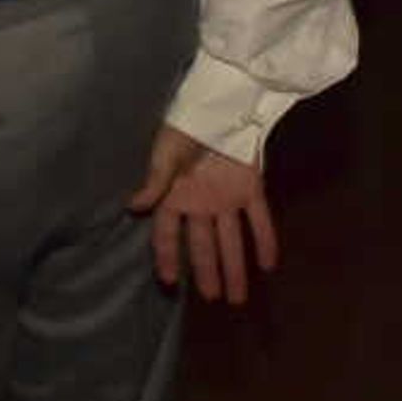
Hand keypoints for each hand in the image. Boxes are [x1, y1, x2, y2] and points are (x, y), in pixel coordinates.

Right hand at [129, 126, 277, 304]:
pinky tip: (269, 265)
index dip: (168, 257)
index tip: (170, 281)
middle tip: (212, 299)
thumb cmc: (186, 126)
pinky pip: (259, 219)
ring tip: (238, 297)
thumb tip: (132, 206)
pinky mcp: (251, 188)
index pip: (167, 234)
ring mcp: (226, 198)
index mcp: (174, 195)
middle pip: (203, 245)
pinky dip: (265, 240)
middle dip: (207, 272)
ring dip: (235, 268)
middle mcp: (200, 203)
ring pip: (231, 240)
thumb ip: (155, 181)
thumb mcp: (166, 152)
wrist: (221, 101)